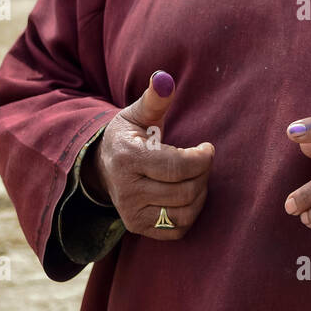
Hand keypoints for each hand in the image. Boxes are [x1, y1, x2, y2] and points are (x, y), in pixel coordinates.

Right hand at [83, 70, 213, 239]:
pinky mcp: (137, 227)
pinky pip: (177, 230)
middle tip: (202, 162)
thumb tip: (165, 80)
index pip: (176, 167)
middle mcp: (126, 190)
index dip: (201, 159)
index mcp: (127, 158)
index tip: (207, 148)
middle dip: (203, 175)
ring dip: (200, 194)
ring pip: (183, 213)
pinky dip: (191, 214)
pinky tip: (189, 195)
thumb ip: (154, 98)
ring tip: (197, 177)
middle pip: (184, 191)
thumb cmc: (129, 135)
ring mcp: (131, 213)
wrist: (103, 165)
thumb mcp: (137, 113)